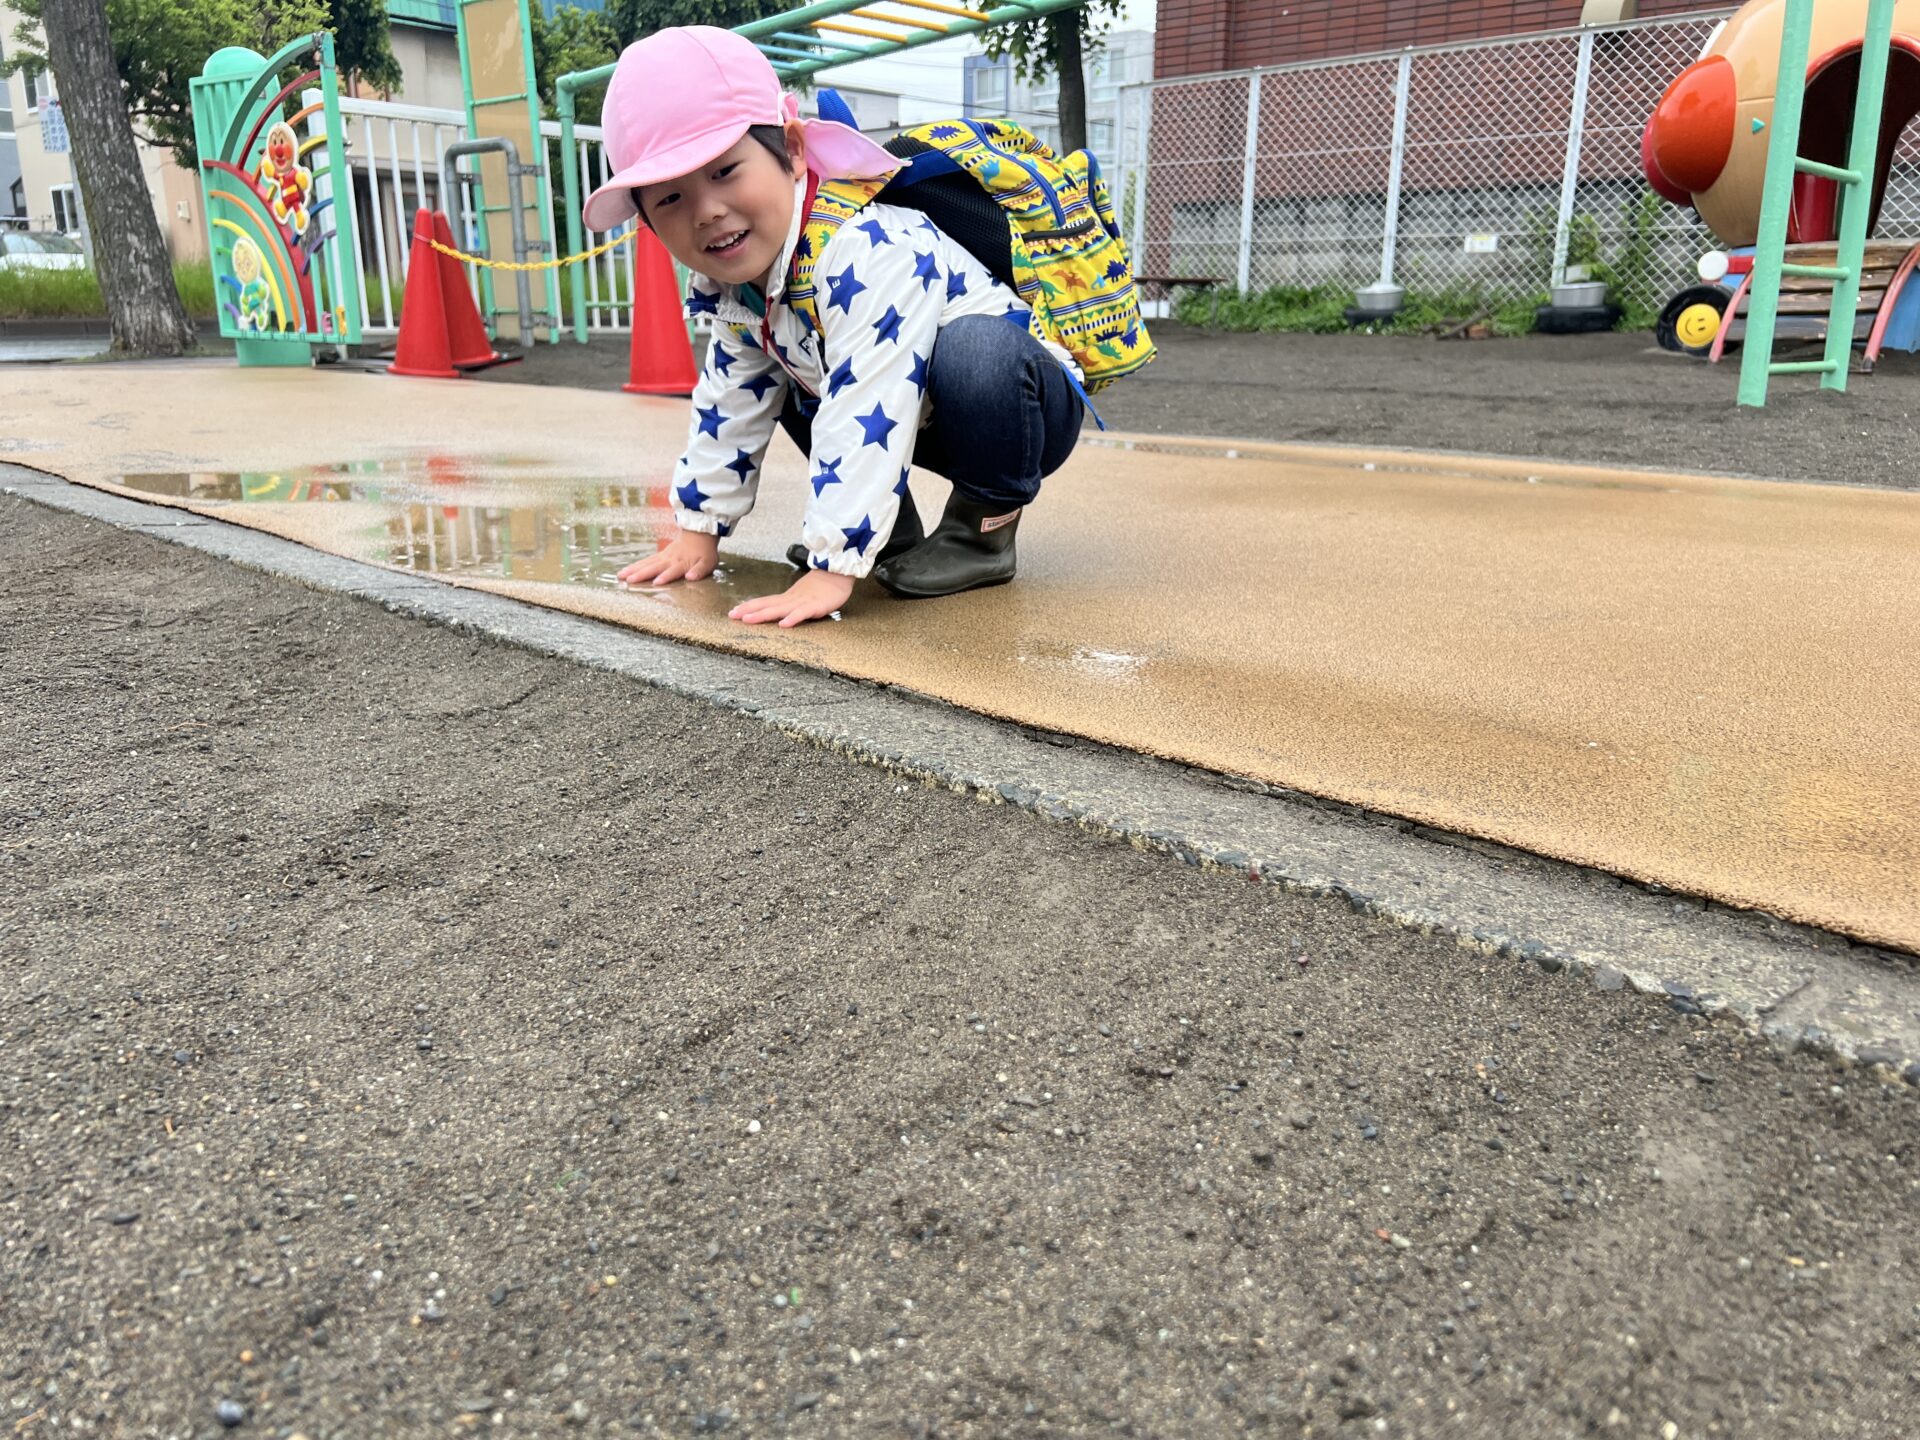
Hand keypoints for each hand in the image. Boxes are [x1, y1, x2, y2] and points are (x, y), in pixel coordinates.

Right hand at [617, 528, 720, 586]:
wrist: (700, 533)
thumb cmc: (705, 552)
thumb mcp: (708, 563)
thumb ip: (699, 571)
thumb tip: (691, 577)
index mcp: (682, 563)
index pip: (672, 571)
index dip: (665, 577)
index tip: (656, 582)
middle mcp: (670, 559)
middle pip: (654, 567)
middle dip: (641, 574)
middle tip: (628, 581)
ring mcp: (663, 556)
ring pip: (646, 563)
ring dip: (633, 570)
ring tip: (620, 576)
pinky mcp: (660, 555)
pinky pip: (646, 561)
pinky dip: (636, 565)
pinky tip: (626, 570)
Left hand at [729, 569, 853, 627]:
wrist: (839, 573)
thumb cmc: (823, 585)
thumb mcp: (803, 595)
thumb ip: (791, 603)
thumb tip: (779, 612)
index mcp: (788, 597)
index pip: (765, 601)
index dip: (749, 606)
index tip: (733, 612)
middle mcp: (791, 599)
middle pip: (767, 605)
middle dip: (748, 610)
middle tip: (732, 616)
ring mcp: (802, 602)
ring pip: (779, 609)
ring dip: (763, 614)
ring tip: (748, 620)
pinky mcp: (815, 606)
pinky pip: (802, 613)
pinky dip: (793, 619)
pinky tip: (784, 624)